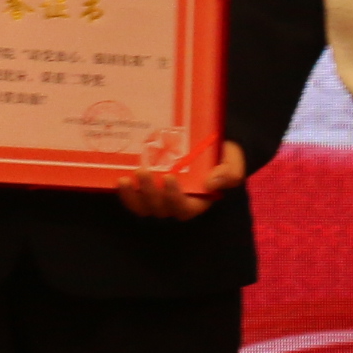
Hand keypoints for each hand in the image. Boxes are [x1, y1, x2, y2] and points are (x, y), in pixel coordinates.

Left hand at [118, 139, 247, 221]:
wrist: (208, 142)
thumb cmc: (221, 154)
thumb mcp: (232, 161)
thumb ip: (229, 173)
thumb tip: (211, 183)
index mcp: (198, 201)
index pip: (184, 208)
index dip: (175, 197)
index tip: (170, 177)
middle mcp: (176, 202)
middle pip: (160, 209)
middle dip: (150, 193)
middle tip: (143, 172)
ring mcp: (158, 197)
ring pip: (143, 207)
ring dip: (132, 197)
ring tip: (126, 179)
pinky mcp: (145, 188)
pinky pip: (133, 198)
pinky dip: (125, 193)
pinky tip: (120, 180)